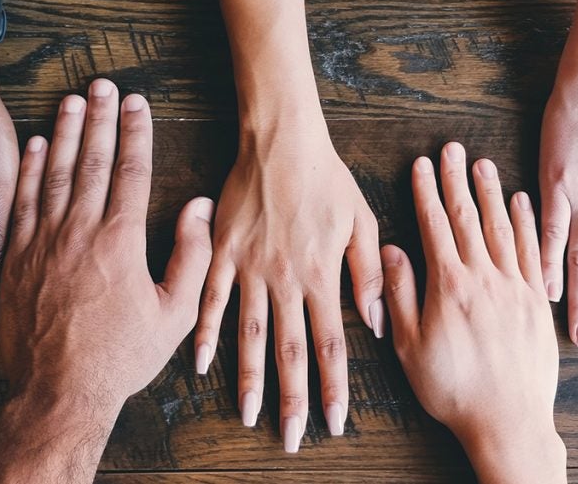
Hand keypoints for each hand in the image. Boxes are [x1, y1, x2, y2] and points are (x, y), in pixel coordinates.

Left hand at [0, 80, 213, 398]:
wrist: (57, 392)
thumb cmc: (120, 357)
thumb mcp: (174, 314)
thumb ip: (191, 256)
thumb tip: (198, 207)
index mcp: (120, 241)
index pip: (130, 171)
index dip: (135, 132)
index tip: (138, 103)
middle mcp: (78, 232)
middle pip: (90, 161)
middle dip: (100, 118)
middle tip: (103, 85)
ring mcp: (41, 243)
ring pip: (54, 173)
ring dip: (64, 133)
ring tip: (72, 100)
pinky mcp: (13, 258)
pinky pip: (21, 202)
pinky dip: (29, 170)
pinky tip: (36, 145)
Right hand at [194, 116, 382, 451]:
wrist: (281, 140)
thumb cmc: (326, 178)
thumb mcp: (361, 221)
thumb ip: (367, 274)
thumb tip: (376, 322)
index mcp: (322, 275)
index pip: (331, 344)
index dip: (334, 387)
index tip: (335, 422)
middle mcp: (286, 279)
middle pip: (290, 351)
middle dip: (293, 399)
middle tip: (292, 437)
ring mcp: (250, 268)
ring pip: (249, 335)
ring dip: (249, 379)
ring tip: (249, 414)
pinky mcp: (223, 252)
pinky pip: (212, 300)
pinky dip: (205, 333)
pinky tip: (201, 364)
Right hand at [383, 142, 563, 483]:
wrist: (508, 421)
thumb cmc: (453, 389)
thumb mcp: (409, 346)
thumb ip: (399, 294)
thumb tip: (390, 251)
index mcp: (449, 286)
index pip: (436, 226)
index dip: (427, 192)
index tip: (422, 164)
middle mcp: (485, 278)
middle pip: (469, 218)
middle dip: (457, 180)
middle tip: (452, 148)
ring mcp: (515, 288)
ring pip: (502, 228)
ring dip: (491, 193)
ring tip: (483, 164)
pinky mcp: (537, 302)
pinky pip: (533, 251)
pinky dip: (527, 223)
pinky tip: (521, 202)